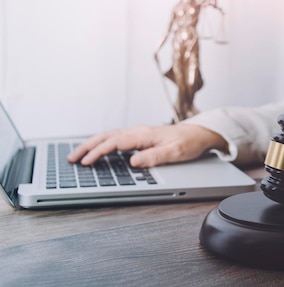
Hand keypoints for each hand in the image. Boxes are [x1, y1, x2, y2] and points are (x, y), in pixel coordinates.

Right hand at [67, 124, 227, 167]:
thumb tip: (134, 161)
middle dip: (87, 147)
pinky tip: (97, 151)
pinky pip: (116, 139)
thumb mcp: (175, 152)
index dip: (98, 152)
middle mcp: (138, 132)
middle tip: (71, 158)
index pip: (115, 143)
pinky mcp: (140, 137)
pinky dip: (102, 143)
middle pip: (106, 137)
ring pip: (109, 136)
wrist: (200, 133)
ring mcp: (138, 134)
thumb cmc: (189, 142)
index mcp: (144, 135)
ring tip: (78, 155)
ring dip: (92, 144)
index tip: (86, 162)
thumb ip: (154, 157)